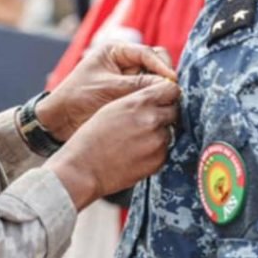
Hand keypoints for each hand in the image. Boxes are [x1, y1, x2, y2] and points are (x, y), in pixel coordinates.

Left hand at [36, 43, 176, 140]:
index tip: (171, 82)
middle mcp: (125, 62)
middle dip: (165, 77)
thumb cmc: (77, 98)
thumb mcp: (107, 89)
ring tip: (170, 103)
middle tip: (172, 93)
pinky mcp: (130, 95)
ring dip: (162, 90)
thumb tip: (169, 86)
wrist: (60, 120)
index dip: (162, 67)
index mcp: (116, 51)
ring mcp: (129, 79)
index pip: (148, 53)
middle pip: (156, 63)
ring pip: (155, 80)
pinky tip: (161, 110)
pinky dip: (155, 101)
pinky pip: (148, 95)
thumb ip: (137, 85)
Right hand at [45, 75, 179, 210]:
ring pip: (169, 132)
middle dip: (164, 114)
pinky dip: (155, 150)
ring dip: (158, 134)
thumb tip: (159, 97)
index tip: (163, 99)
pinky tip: (136, 153)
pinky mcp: (158, 161)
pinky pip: (165, 150)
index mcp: (138, 103)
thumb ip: (137, 100)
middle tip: (147, 122)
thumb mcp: (112, 108)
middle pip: (174, 111)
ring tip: (136, 140)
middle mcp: (151, 120)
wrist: (83, 168)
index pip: (172, 89)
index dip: (167, 94)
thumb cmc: (92, 137)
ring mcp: (157, 142)